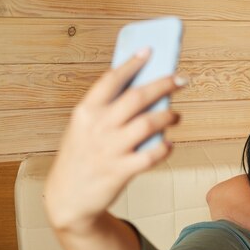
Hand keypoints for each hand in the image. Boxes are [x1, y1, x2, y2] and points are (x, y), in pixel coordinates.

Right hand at [44, 49, 185, 231]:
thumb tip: (147, 93)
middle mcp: (97, 126)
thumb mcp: (85, 129)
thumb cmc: (83, 157)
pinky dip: (164, 149)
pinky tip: (169, 145)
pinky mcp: (120, 171)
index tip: (150, 50)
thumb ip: (109, 112)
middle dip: (163, 84)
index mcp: (86, 111)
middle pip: (137, 97)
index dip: (133, 63)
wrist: (68, 198)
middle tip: (181, 79)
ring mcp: (109, 149)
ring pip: (148, 124)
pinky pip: (150, 156)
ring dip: (168, 116)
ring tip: (176, 115)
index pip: (112, 79)